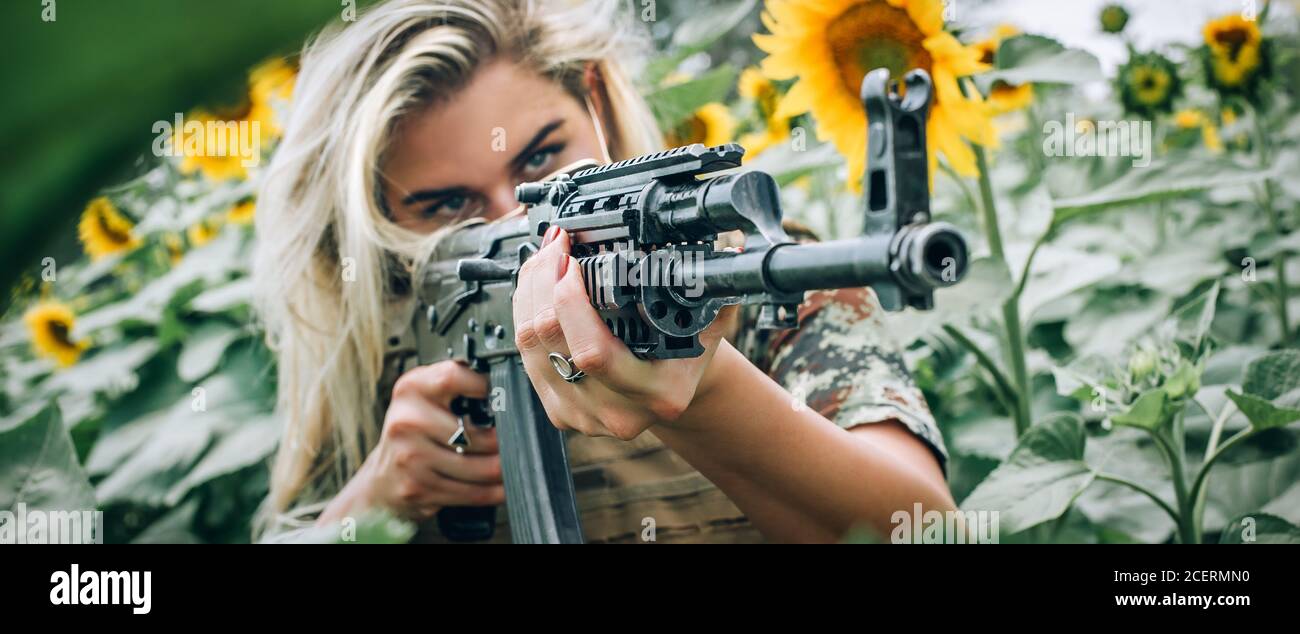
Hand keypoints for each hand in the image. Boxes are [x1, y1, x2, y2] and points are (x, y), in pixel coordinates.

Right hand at [320, 362, 504, 522]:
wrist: (384, 477)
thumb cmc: (415, 432)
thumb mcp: (426, 397)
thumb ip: (456, 384)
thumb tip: (504, 381)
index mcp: (411, 389)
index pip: (452, 377)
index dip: (484, 385)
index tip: (503, 396)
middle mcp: (407, 421)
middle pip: (473, 433)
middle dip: (504, 441)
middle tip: (520, 440)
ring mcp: (410, 458)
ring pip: (477, 467)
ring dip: (503, 469)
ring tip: (514, 463)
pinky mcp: (418, 489)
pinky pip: (470, 492)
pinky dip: (493, 492)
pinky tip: (501, 486)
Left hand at [512, 227, 735, 440]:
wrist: (676, 388)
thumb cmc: (690, 351)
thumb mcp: (710, 321)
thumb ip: (715, 290)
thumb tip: (731, 253)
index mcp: (658, 394)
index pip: (594, 352)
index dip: (571, 300)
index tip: (571, 258)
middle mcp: (619, 414)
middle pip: (550, 342)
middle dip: (543, 281)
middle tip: (555, 244)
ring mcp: (584, 417)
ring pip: (529, 345)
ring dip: (529, 291)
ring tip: (544, 256)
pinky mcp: (559, 412)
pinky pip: (523, 356)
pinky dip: (523, 313)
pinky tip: (536, 285)